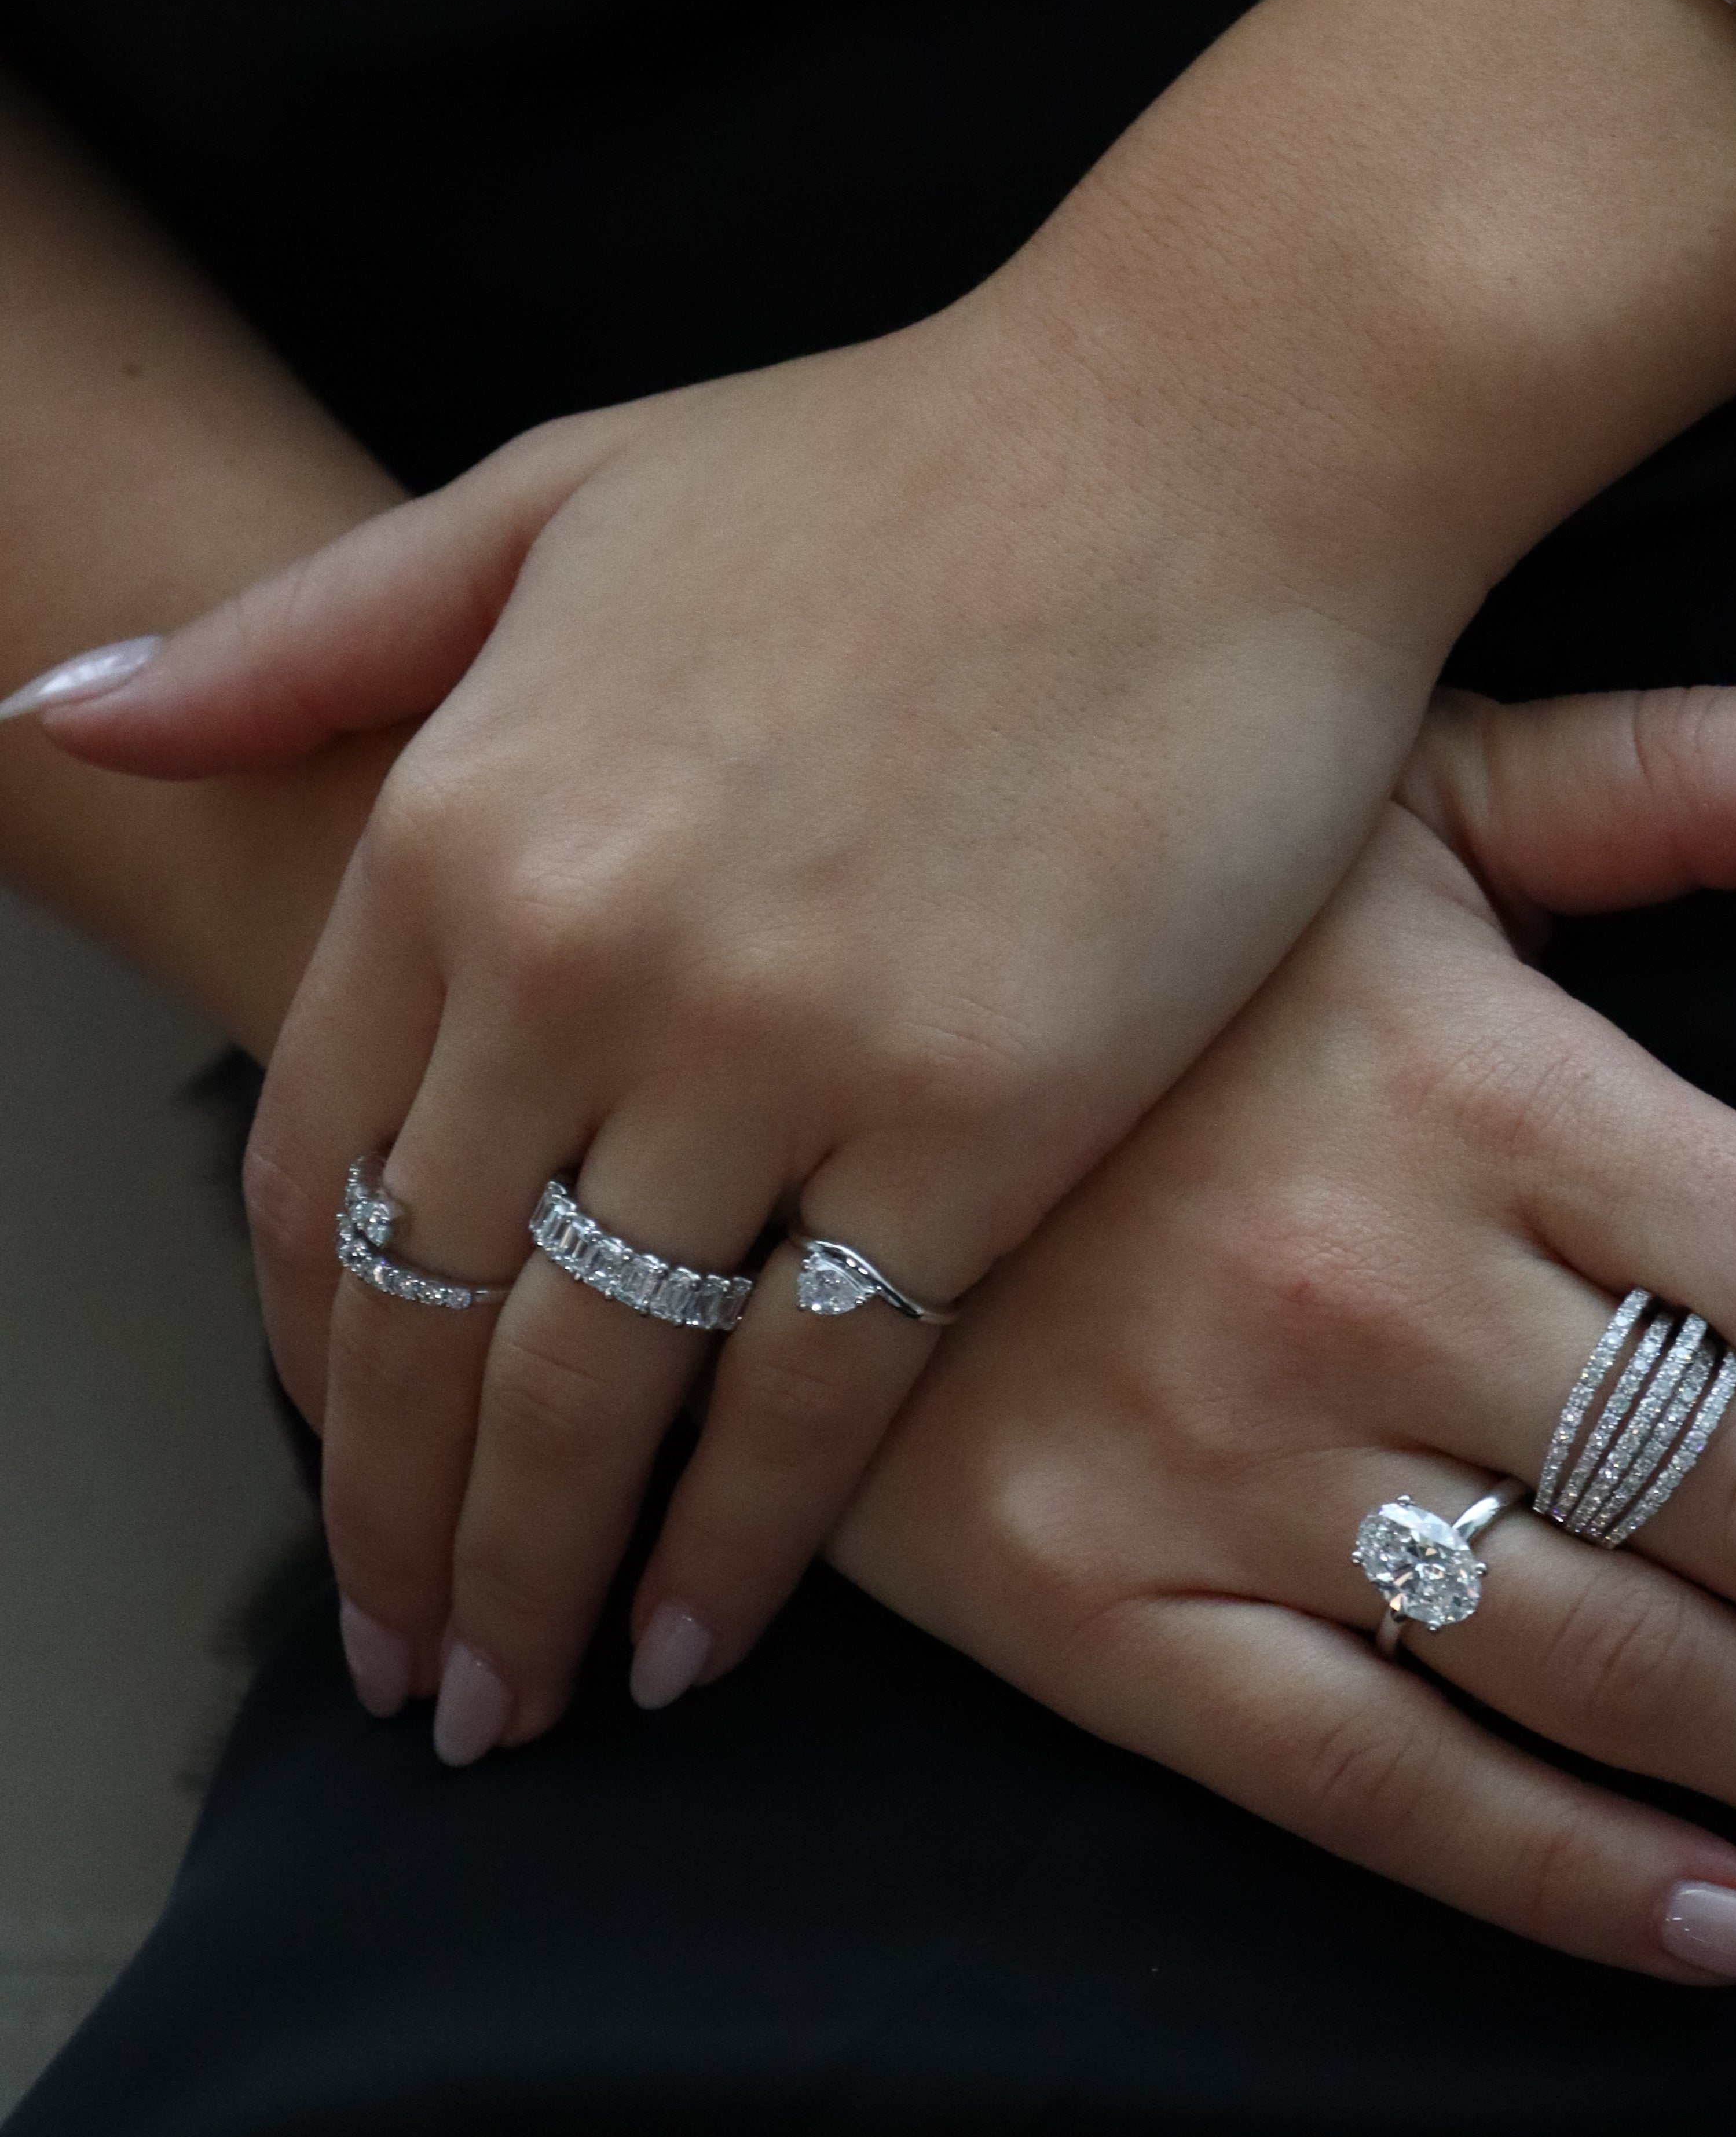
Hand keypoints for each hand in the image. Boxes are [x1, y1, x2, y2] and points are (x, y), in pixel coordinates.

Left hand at [38, 269, 1481, 1753]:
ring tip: (530, 1696)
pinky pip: (816, 1393)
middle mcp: (589, 953)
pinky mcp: (983, 1118)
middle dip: (404, 1532)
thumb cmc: (903, 458)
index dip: (305, 1362)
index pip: (312, 1170)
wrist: (1219, 440)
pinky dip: (746, 1540)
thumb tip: (62, 707)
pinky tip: (706, 1630)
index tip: (335, 1481)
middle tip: (415, 1672)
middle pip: (433, 1323)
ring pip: (599, 1393)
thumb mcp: (562, 490)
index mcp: (468, 815)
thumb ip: (311, 634)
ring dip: (544, 1577)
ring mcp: (784, 1045)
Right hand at [818, 675, 1735, 1982]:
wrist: (768, 1009)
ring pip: (1621, 1668)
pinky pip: (1372, 1785)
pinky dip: (1574, 1883)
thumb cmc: (1130, 890)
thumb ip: (1676, 776)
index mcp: (1481, 1080)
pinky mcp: (1093, 1605)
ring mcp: (1230, 1464)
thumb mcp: (1387, 787)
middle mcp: (1381, 1288)